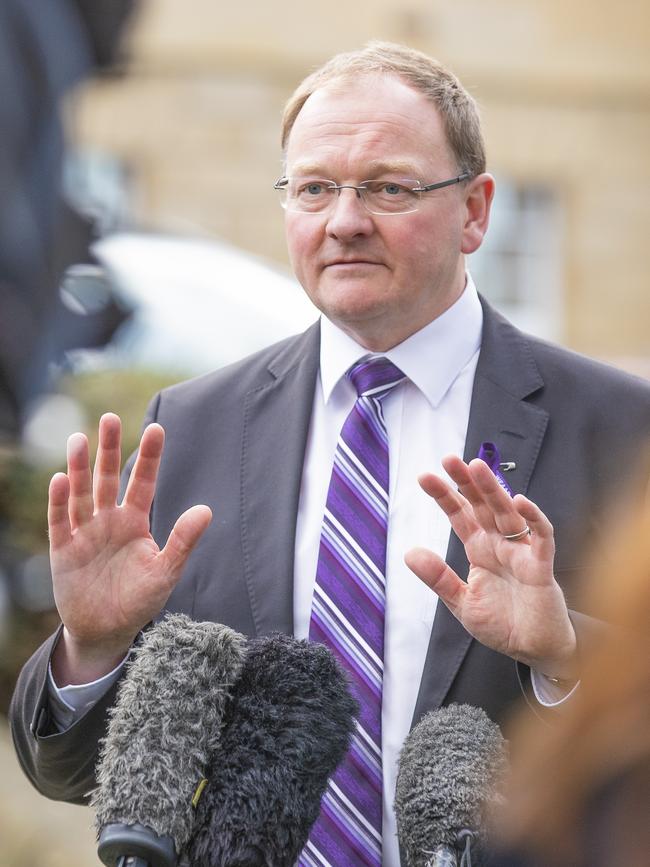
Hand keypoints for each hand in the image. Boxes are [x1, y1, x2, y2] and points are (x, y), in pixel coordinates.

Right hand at [49, 413, 211, 683]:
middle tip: (110, 418)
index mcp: (135, 521)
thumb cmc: (140, 600)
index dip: (149, 457)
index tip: (157, 429)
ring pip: (80, 493)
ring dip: (80, 468)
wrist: (107, 631)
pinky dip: (59, 501)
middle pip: (106, 478)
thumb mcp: (165, 571)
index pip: (142, 481)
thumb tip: (206, 509)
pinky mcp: (63, 549)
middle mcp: (108, 520)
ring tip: (80, 439)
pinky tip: (60, 478)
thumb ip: (182, 541)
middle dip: (108, 449)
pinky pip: (60, 520)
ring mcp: (84, 532)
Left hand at [405, 455, 577, 679]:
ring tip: (478, 468)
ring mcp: (521, 553)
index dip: (445, 496)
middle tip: (450, 459)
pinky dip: (533, 519)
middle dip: (467, 482)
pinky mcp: (541, 567)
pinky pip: (541, 537)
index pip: (460, 515)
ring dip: (494, 490)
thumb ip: (439, 578)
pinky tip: (519, 502)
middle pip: (483, 506)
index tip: (425, 477)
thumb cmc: (502, 624)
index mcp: (480, 550)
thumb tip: (409, 553)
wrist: (533, 651)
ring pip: (508, 513)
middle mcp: (499, 545)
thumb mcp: (462, 602)